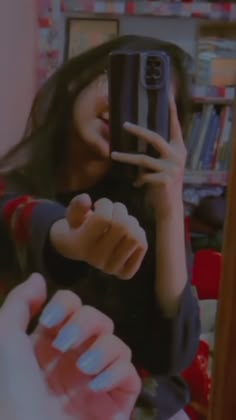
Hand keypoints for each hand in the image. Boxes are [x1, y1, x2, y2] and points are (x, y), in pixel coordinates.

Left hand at [0, 274, 140, 419]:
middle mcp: (76, 356)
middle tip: (65, 344)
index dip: (67, 305)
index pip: (73, 307)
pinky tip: (95, 384)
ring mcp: (97, 377)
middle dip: (85, 324)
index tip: (52, 318)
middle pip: (98, 319)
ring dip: (101, 349)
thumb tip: (39, 278)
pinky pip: (130, 373)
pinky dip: (115, 372)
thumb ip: (18, 305)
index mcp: (51, 343)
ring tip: (82, 369)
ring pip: (117, 342)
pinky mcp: (116, 399)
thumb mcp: (5, 341)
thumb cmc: (11, 390)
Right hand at [50, 194, 147, 278]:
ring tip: (121, 220)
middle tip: (112, 210)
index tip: (98, 205)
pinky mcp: (125, 272)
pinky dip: (138, 233)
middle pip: (122, 226)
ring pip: (135, 236)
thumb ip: (77, 206)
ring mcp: (111, 268)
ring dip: (131, 221)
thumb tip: (86, 199)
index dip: (104, 204)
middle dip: (120, 210)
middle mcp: (95, 259)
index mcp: (79, 245)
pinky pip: (142, 245)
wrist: (80, 251)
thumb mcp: (72, 214)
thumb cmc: (78, 226)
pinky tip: (127, 232)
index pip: (103, 218)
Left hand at [111, 93, 185, 218]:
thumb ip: (159, 153)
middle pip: (154, 138)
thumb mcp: (166, 165)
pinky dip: (138, 179)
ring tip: (113, 155)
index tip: (168, 95)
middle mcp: (178, 156)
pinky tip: (136, 183)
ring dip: (126, 157)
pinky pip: (144, 175)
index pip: (175, 126)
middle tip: (124, 125)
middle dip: (138, 131)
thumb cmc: (164, 183)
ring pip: (143, 159)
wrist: (171, 206)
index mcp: (179, 148)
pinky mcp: (164, 180)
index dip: (171, 111)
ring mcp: (172, 168)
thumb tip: (141, 137)